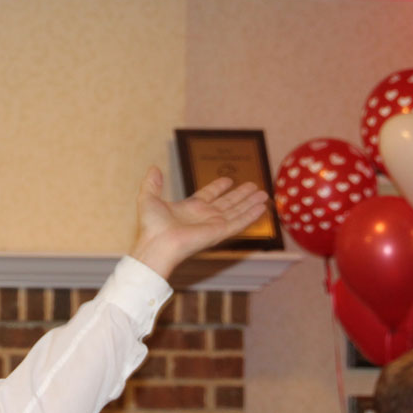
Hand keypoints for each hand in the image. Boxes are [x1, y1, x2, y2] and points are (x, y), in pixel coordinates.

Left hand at [129, 166, 267, 278]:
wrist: (157, 244)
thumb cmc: (151, 226)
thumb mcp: (148, 198)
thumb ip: (152, 183)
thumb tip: (154, 168)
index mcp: (189, 208)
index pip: (208, 195)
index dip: (219, 187)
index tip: (228, 180)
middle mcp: (203, 216)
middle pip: (227, 203)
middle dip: (241, 195)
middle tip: (254, 185)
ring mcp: (213, 224)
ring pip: (237, 211)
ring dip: (250, 203)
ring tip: (264, 194)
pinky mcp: (220, 232)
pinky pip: (239, 222)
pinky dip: (251, 215)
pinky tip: (262, 208)